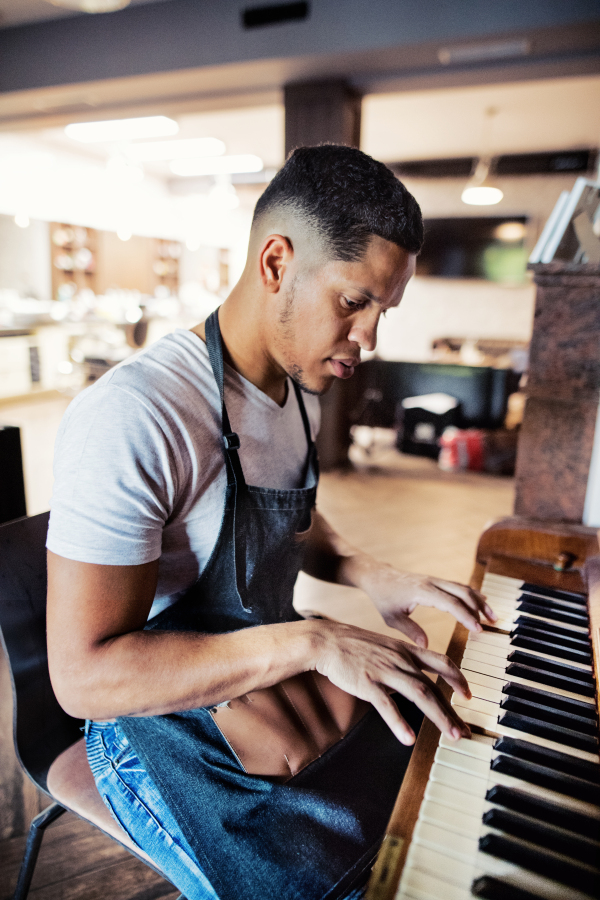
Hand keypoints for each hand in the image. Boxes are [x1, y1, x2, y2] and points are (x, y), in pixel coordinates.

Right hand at [313, 620, 471, 744]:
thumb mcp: (384, 645)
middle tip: (466, 729)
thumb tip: (415, 677)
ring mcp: (385, 671)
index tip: (468, 694)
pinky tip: (409, 738)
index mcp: (405, 650)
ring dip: (439, 717)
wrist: (326, 640)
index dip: (458, 678)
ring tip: (452, 736)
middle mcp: (400, 660)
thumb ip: (402, 660)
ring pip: (420, 694)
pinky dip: (399, 722)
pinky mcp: (367, 683)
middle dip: (453, 710)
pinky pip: (387, 705)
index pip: (441, 662)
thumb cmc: (353, 645)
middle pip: (434, 686)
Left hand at [361, 564, 496, 647]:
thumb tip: (426, 645)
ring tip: (492, 617)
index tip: (478, 629)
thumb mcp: (392, 617)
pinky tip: (482, 602)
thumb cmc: (383, 597)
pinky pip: (457, 586)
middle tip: (491, 624)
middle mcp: (431, 582)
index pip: (450, 603)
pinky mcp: (436, 581)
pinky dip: (472, 594)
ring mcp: (435, 580)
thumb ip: (409, 630)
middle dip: (479, 608)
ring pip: (463, 588)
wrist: (378, 576)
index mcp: (422, 591)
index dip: (466, 616)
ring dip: (479, 601)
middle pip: (462, 592)